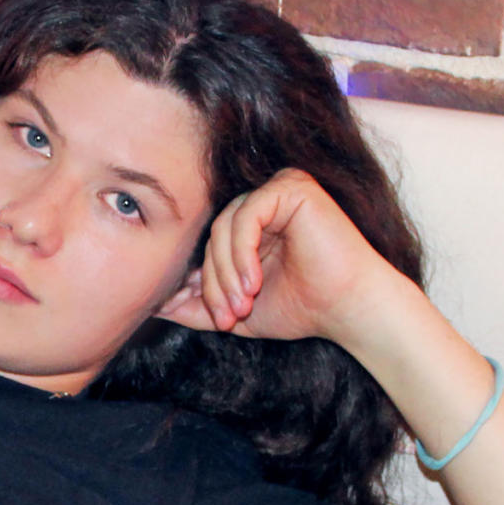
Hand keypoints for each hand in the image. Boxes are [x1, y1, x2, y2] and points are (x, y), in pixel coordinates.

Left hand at [155, 168, 414, 347]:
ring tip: (242, 304)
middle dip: (214, 282)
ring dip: (227, 273)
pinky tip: (255, 282)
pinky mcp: (291, 186)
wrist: (349, 309)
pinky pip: (247, 215)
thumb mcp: (236, 311)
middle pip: (212, 237)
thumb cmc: (301, 309)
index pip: (208, 247)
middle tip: (228, 316)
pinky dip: (243, 252)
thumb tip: (154, 304)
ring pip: (224, 227)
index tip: (215, 318)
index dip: (202, 283)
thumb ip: (197, 305)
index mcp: (250, 226)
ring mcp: (277, 190)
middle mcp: (262, 203)